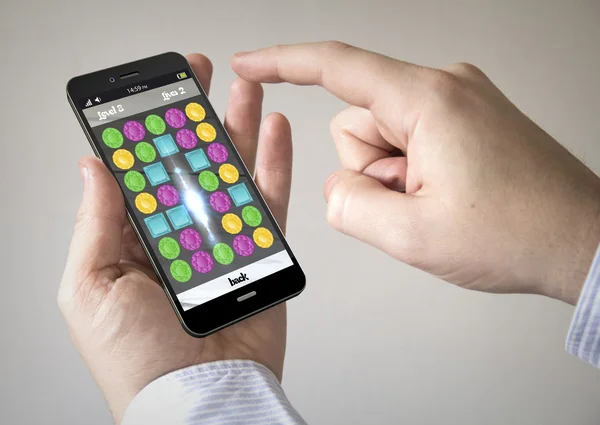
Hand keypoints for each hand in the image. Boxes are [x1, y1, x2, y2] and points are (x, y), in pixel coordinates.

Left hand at [58, 54, 292, 423]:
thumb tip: (96, 167)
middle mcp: (180, 235)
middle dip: (196, 120)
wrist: (200, 398)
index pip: (141, 174)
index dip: (147, 133)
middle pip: (190, 166)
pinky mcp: (260, 253)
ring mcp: (222, 241)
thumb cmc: (137, 359)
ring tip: (243, 90)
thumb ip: (97, 223)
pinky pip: (269, 202)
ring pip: (232, 175)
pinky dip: (274, 165)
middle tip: (200, 78)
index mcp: (134, 240)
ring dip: (238, 130)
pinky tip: (274, 132)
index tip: (154, 97)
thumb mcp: (91, 287)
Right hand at [232, 41, 599, 304]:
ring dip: (394, 178)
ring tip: (436, 201)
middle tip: (415, 202)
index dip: (283, 63)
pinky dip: (412, 174)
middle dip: (370, 170)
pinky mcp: (464, 119)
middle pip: (357, 123)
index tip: (250, 64)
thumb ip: (351, 207)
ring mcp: (457, 102)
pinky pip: (408, 142)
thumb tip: (337, 189)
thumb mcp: (414, 235)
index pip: (337, 67)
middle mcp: (445, 88)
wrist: (581, 240)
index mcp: (429, 101)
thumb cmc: (521, 232)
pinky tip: (447, 195)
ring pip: (381, 138)